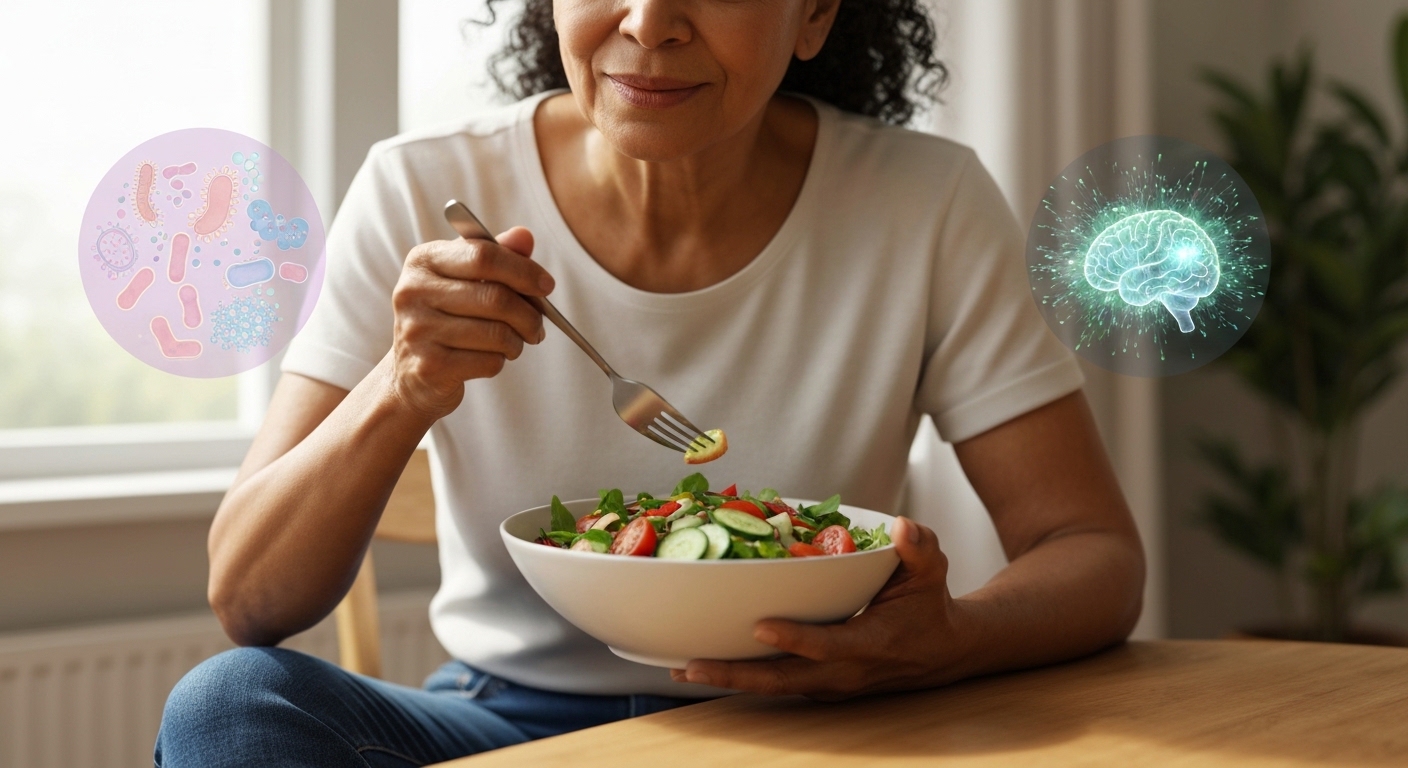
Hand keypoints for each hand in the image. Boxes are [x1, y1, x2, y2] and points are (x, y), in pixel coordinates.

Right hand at [389, 227, 554, 419]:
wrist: (410, 373)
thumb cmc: (446, 317)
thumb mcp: (464, 278)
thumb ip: (495, 255)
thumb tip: (524, 236)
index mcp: (423, 260)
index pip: (483, 256)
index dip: (523, 270)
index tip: (547, 286)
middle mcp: (413, 292)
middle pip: (495, 297)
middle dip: (529, 314)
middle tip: (538, 326)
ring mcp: (417, 331)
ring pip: (497, 334)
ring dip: (517, 341)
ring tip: (514, 343)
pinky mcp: (429, 367)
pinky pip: (489, 362)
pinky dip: (500, 361)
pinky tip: (491, 358)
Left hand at [671, 517, 970, 700]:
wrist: (939, 653)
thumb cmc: (928, 607)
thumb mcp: (931, 572)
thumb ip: (920, 549)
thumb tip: (904, 528)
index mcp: (871, 644)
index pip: (829, 645)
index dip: (796, 638)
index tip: (761, 626)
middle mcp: (844, 671)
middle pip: (784, 680)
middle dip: (737, 674)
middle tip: (692, 664)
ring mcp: (827, 683)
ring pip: (772, 686)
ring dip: (730, 678)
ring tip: (685, 667)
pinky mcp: (815, 684)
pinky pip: (774, 683)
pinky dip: (741, 676)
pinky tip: (706, 664)